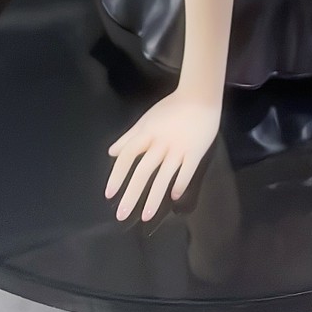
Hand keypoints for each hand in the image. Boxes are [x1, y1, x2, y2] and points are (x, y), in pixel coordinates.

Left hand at [106, 90, 221, 221]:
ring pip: (164, 176)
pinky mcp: (196, 152)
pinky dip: (180, 184)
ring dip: (154, 197)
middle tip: (122, 214)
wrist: (200, 96)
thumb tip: (112, 152)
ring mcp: (179, 148)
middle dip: (131, 194)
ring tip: (146, 216)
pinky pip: (187, 171)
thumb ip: (129, 137)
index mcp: (147, 133)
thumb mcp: (146, 119)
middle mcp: (160, 143)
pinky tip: (174, 198)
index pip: (128, 156)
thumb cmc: (172, 107)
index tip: (110, 194)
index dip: (117, 175)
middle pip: (143, 171)